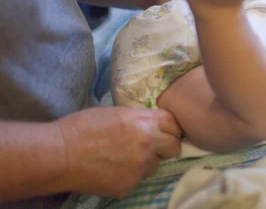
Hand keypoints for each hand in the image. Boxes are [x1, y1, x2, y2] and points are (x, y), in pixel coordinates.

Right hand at [55, 107, 181, 197]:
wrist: (59, 154)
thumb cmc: (82, 127)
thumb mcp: (116, 113)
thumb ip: (139, 119)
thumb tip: (151, 124)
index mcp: (144, 121)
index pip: (174, 124)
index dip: (169, 128)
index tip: (163, 132)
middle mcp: (148, 142)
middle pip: (173, 146)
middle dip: (165, 147)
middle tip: (150, 148)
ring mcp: (140, 165)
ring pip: (156, 165)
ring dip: (145, 163)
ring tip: (123, 159)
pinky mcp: (130, 184)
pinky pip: (138, 180)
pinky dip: (129, 176)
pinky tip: (112, 170)